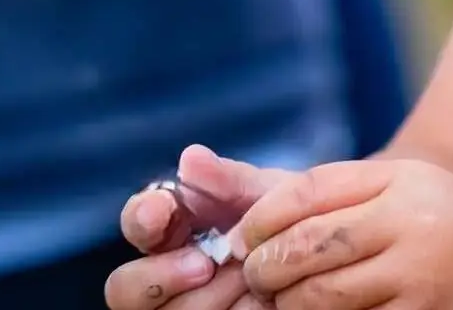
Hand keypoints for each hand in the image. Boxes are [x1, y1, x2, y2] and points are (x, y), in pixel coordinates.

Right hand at [106, 145, 293, 309]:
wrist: (329, 261)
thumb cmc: (293, 223)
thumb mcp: (270, 197)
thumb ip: (231, 182)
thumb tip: (189, 159)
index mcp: (175, 231)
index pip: (137, 224)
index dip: (141, 218)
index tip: (161, 211)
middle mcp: (166, 277)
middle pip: (123, 288)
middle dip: (160, 276)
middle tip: (205, 264)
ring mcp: (185, 309)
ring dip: (203, 299)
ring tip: (248, 280)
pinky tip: (259, 302)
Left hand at [233, 157, 452, 309]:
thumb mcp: (411, 190)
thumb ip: (345, 195)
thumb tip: (255, 218)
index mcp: (403, 180)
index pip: (309, 190)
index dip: (262, 216)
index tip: (241, 237)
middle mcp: (410, 222)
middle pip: (306, 243)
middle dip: (266, 265)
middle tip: (254, 276)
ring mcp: (417, 275)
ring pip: (321, 294)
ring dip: (288, 301)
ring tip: (282, 300)